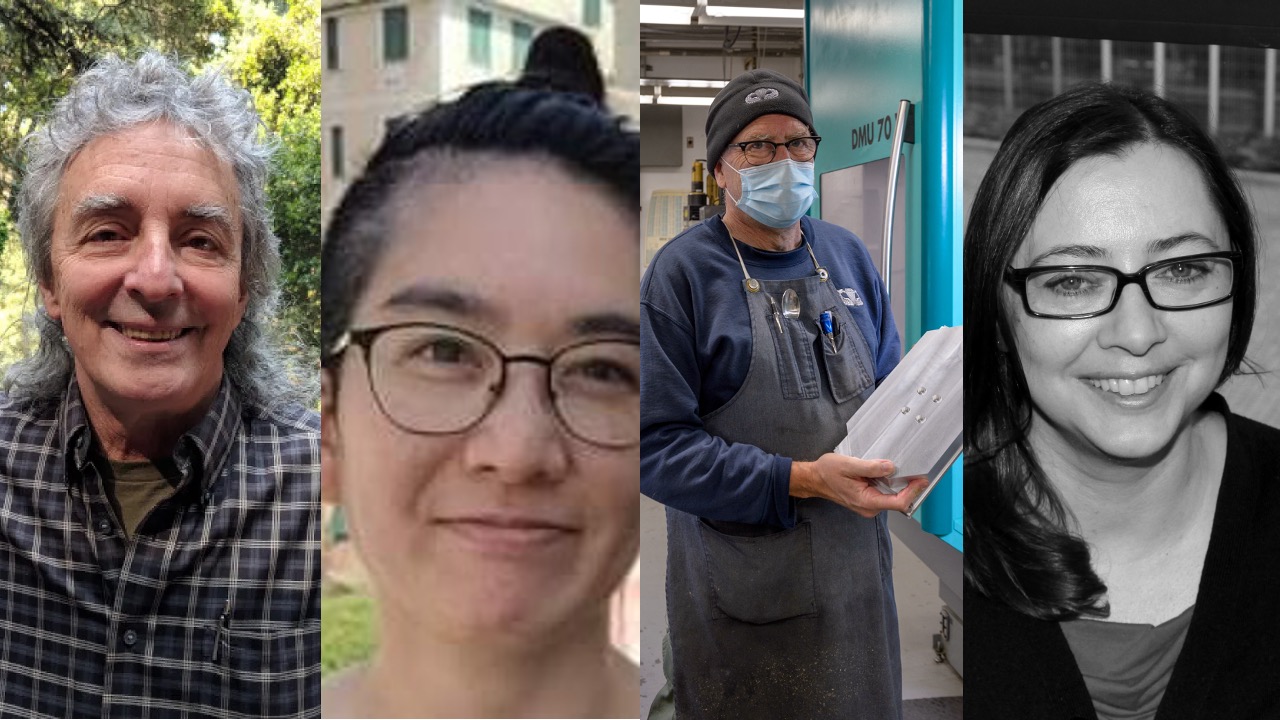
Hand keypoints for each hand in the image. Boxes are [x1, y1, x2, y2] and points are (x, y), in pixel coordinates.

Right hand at [789, 453, 930, 517]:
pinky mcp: (868, 499)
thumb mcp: (849, 466)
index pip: (898, 502)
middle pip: (898, 500)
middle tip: (914, 469)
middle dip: (908, 486)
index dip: (913, 491)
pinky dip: (890, 483)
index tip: (921, 479)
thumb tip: (891, 467)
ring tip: (899, 468)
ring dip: (898, 483)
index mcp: (867, 501)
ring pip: (892, 496)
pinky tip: (887, 472)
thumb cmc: (827, 472)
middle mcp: (870, 507)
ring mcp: (869, 504)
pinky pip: (884, 493)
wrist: (814, 479)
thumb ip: (871, 467)